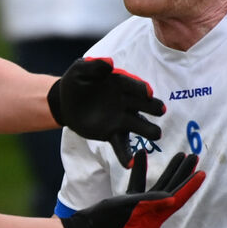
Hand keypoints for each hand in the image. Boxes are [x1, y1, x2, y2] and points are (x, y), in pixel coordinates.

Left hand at [48, 57, 165, 166]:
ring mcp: (120, 119)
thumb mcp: (80, 70)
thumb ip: (94, 66)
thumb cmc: (76, 82)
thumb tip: (109, 62)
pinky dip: (126, 155)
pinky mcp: (112, 133)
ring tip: (157, 134)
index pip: (132, 85)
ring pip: (138, 125)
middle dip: (152, 106)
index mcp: (119, 83)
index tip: (148, 92)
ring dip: (147, 129)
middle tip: (160, 110)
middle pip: (142, 104)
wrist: (65, 102)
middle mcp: (125, 101)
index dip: (140, 88)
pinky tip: (129, 164)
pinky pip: (121, 145)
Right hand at [60, 151, 203, 227]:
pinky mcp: (130, 205)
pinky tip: (142, 156)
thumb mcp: (127, 210)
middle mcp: (151, 215)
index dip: (189, 185)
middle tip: (194, 157)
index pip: (176, 198)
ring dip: (169, 171)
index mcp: (153, 218)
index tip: (202, 172)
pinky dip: (142, 171)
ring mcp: (141, 210)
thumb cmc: (104, 221)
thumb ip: (149, 204)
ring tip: (179, 155)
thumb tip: (172, 199)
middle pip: (172, 191)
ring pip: (160, 187)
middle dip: (183, 174)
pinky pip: (142, 186)